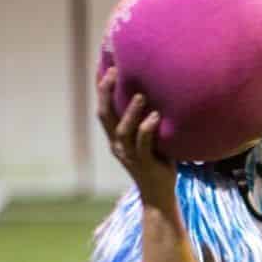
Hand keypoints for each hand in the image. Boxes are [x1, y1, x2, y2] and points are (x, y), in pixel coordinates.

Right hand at [97, 68, 173, 202]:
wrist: (158, 194)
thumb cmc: (157, 161)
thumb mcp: (149, 138)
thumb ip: (147, 120)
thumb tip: (159, 93)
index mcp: (115, 137)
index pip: (104, 109)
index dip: (102, 89)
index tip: (106, 67)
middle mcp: (117, 144)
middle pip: (105, 115)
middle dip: (107, 92)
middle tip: (115, 72)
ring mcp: (129, 154)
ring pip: (123, 130)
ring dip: (131, 111)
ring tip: (141, 95)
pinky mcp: (144, 163)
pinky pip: (143, 144)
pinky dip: (147, 129)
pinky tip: (155, 116)